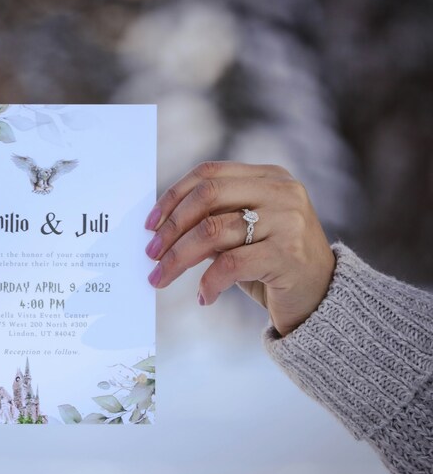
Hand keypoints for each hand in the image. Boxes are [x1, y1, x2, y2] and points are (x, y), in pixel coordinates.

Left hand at [145, 161, 334, 335]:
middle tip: (151, 254)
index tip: (150, 224)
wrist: (323, 300)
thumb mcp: (243, 235)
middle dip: (171, 227)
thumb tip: (159, 228)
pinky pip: (230, 264)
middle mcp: (281, 192)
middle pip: (207, 196)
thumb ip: (211, 221)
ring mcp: (288, 221)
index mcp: (269, 177)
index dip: (173, 196)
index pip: (209, 174)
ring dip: (178, 258)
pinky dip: (208, 283)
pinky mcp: (288, 255)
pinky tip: (203, 297)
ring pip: (212, 231)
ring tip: (161, 278)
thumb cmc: (274, 265)